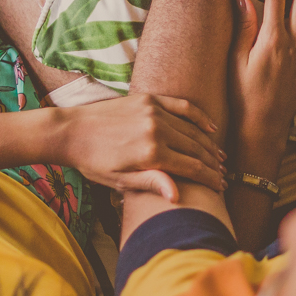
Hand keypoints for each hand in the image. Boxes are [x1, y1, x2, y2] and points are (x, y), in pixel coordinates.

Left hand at [56, 94, 226, 200]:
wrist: (72, 131)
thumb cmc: (94, 162)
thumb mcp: (121, 181)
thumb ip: (152, 183)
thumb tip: (177, 197)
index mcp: (151, 154)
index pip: (192, 167)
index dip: (210, 178)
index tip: (220, 186)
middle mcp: (156, 130)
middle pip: (196, 148)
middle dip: (213, 163)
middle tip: (224, 174)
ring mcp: (154, 112)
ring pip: (192, 129)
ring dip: (209, 144)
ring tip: (219, 156)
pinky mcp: (149, 99)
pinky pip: (182, 107)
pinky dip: (199, 117)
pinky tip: (210, 128)